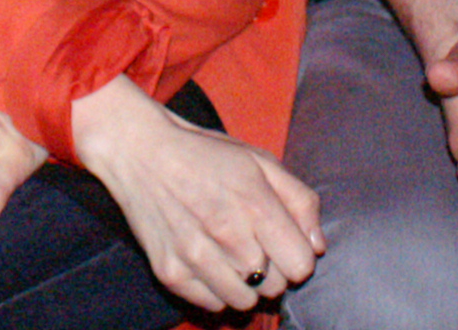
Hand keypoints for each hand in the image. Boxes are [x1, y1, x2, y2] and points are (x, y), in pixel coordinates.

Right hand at [70, 78, 322, 313]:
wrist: (140, 152)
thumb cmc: (205, 155)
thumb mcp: (260, 161)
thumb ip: (299, 201)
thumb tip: (318, 246)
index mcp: (255, 203)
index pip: (301, 266)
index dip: (297, 255)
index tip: (282, 242)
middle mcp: (227, 234)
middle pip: (275, 287)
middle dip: (272, 269)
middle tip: (253, 243)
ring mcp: (195, 257)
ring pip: (245, 302)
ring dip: (245, 284)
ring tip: (231, 255)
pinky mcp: (170, 272)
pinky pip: (212, 304)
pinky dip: (216, 289)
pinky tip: (208, 260)